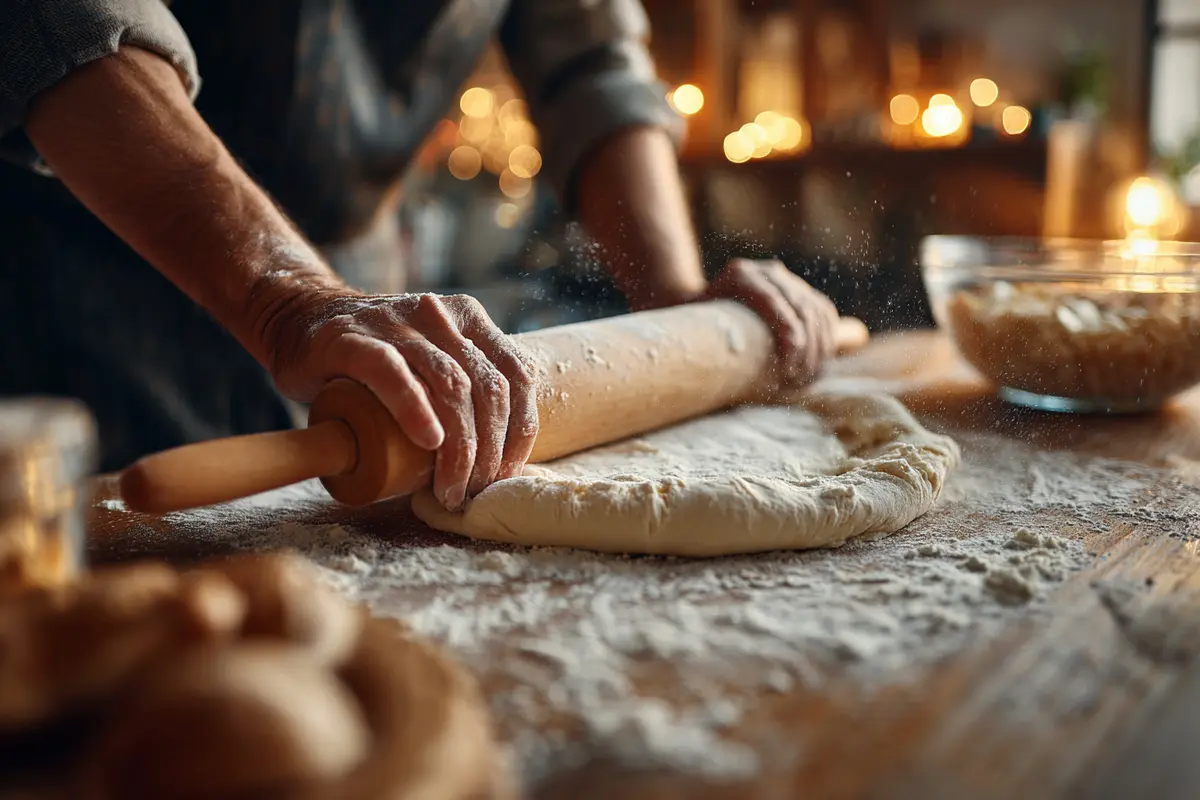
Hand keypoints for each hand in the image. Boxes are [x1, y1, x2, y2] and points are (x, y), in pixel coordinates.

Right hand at [264, 290, 540, 510]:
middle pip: (486, 388)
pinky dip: (415, 409)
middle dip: (488, 450)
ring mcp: (397, 323)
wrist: (297, 322)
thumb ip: (465, 388)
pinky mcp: (353, 339)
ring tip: (449, 488)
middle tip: (472, 492)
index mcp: (469, 320)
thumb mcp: (430, 362)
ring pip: (450, 385)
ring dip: (458, 446)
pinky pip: (392, 373)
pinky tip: (427, 441)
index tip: (507, 473)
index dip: (519, 431)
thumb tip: (499, 460)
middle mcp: (439, 315)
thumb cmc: (373, 361)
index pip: (516, 375)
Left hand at [699, 259, 839, 383]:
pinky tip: (822, 360)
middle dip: (807, 348)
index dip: (788, 336)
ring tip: (809, 376)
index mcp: (739, 275)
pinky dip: (827, 336)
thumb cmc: (694, 328)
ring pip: (816, 310)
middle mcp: (764, 271)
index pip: (773, 302)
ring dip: (820, 347)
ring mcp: (783, 278)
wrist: (697, 305)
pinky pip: (822, 310)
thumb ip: (709, 345)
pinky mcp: (797, 288)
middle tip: (799, 379)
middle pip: (800, 308)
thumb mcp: (695, 332)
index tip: (787, 370)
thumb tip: (723, 377)